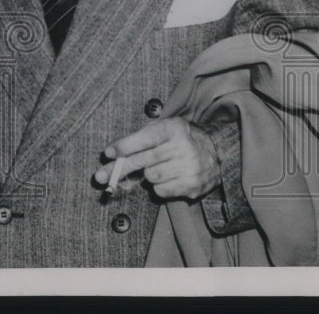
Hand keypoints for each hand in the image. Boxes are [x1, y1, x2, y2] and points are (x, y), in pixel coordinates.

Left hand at [94, 118, 220, 200]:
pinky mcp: (192, 186)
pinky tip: (168, 177)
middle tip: (100, 176)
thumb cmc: (182, 138)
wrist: (219, 153)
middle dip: (119, 168)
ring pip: (150, 177)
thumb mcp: (167, 127)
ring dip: (147, 175)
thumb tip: (115, 153)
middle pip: (143, 161)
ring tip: (157, 167)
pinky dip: (158, 186)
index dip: (124, 146)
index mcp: (174, 129)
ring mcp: (189, 168)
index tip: (108, 153)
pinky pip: (161, 191)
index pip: (145, 139)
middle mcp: (182, 148)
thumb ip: (144, 135)